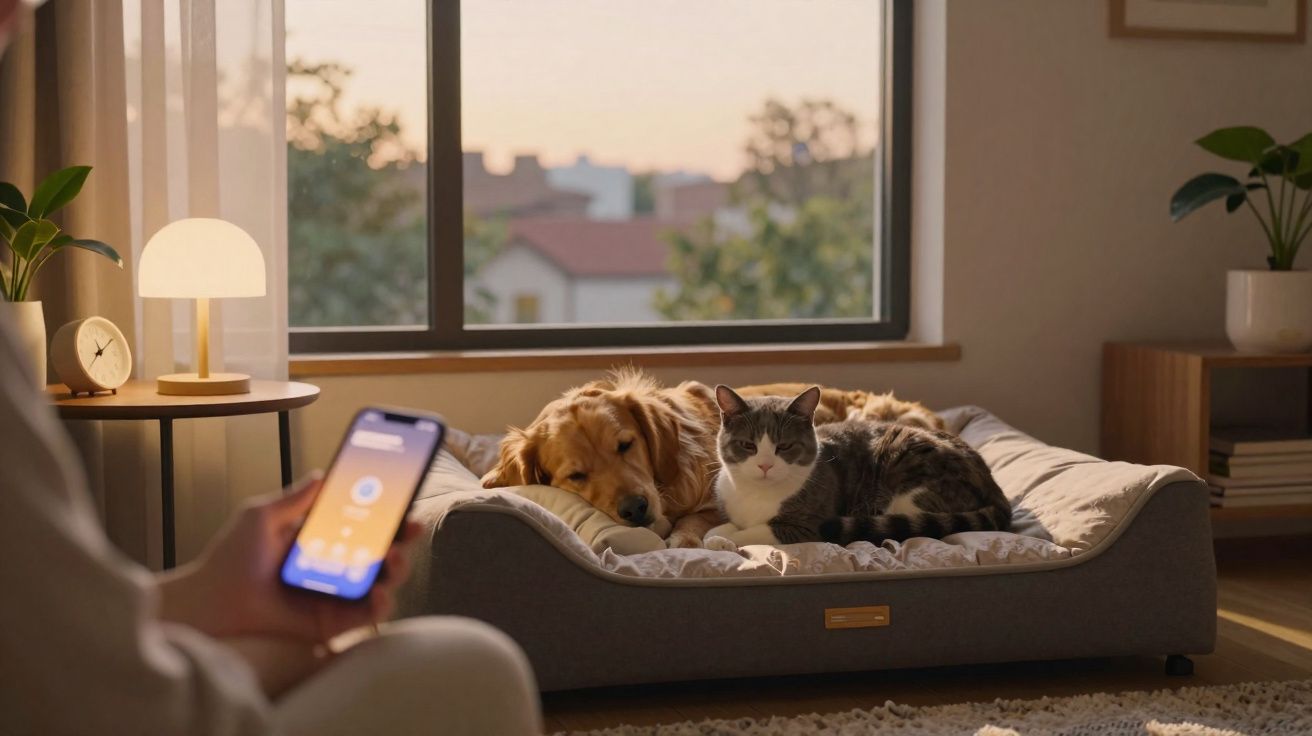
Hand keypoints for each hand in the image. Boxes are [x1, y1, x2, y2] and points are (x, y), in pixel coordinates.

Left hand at [158, 474, 423, 643]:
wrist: (211, 600)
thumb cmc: (229, 558)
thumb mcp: (262, 516)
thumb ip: (294, 498)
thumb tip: (322, 473)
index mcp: (323, 539)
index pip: (365, 523)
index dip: (389, 512)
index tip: (405, 499)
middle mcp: (336, 566)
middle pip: (383, 551)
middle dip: (404, 538)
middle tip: (411, 527)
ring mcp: (337, 595)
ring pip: (383, 582)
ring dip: (398, 569)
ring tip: (394, 558)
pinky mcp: (332, 622)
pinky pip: (367, 615)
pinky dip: (380, 605)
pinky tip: (379, 593)